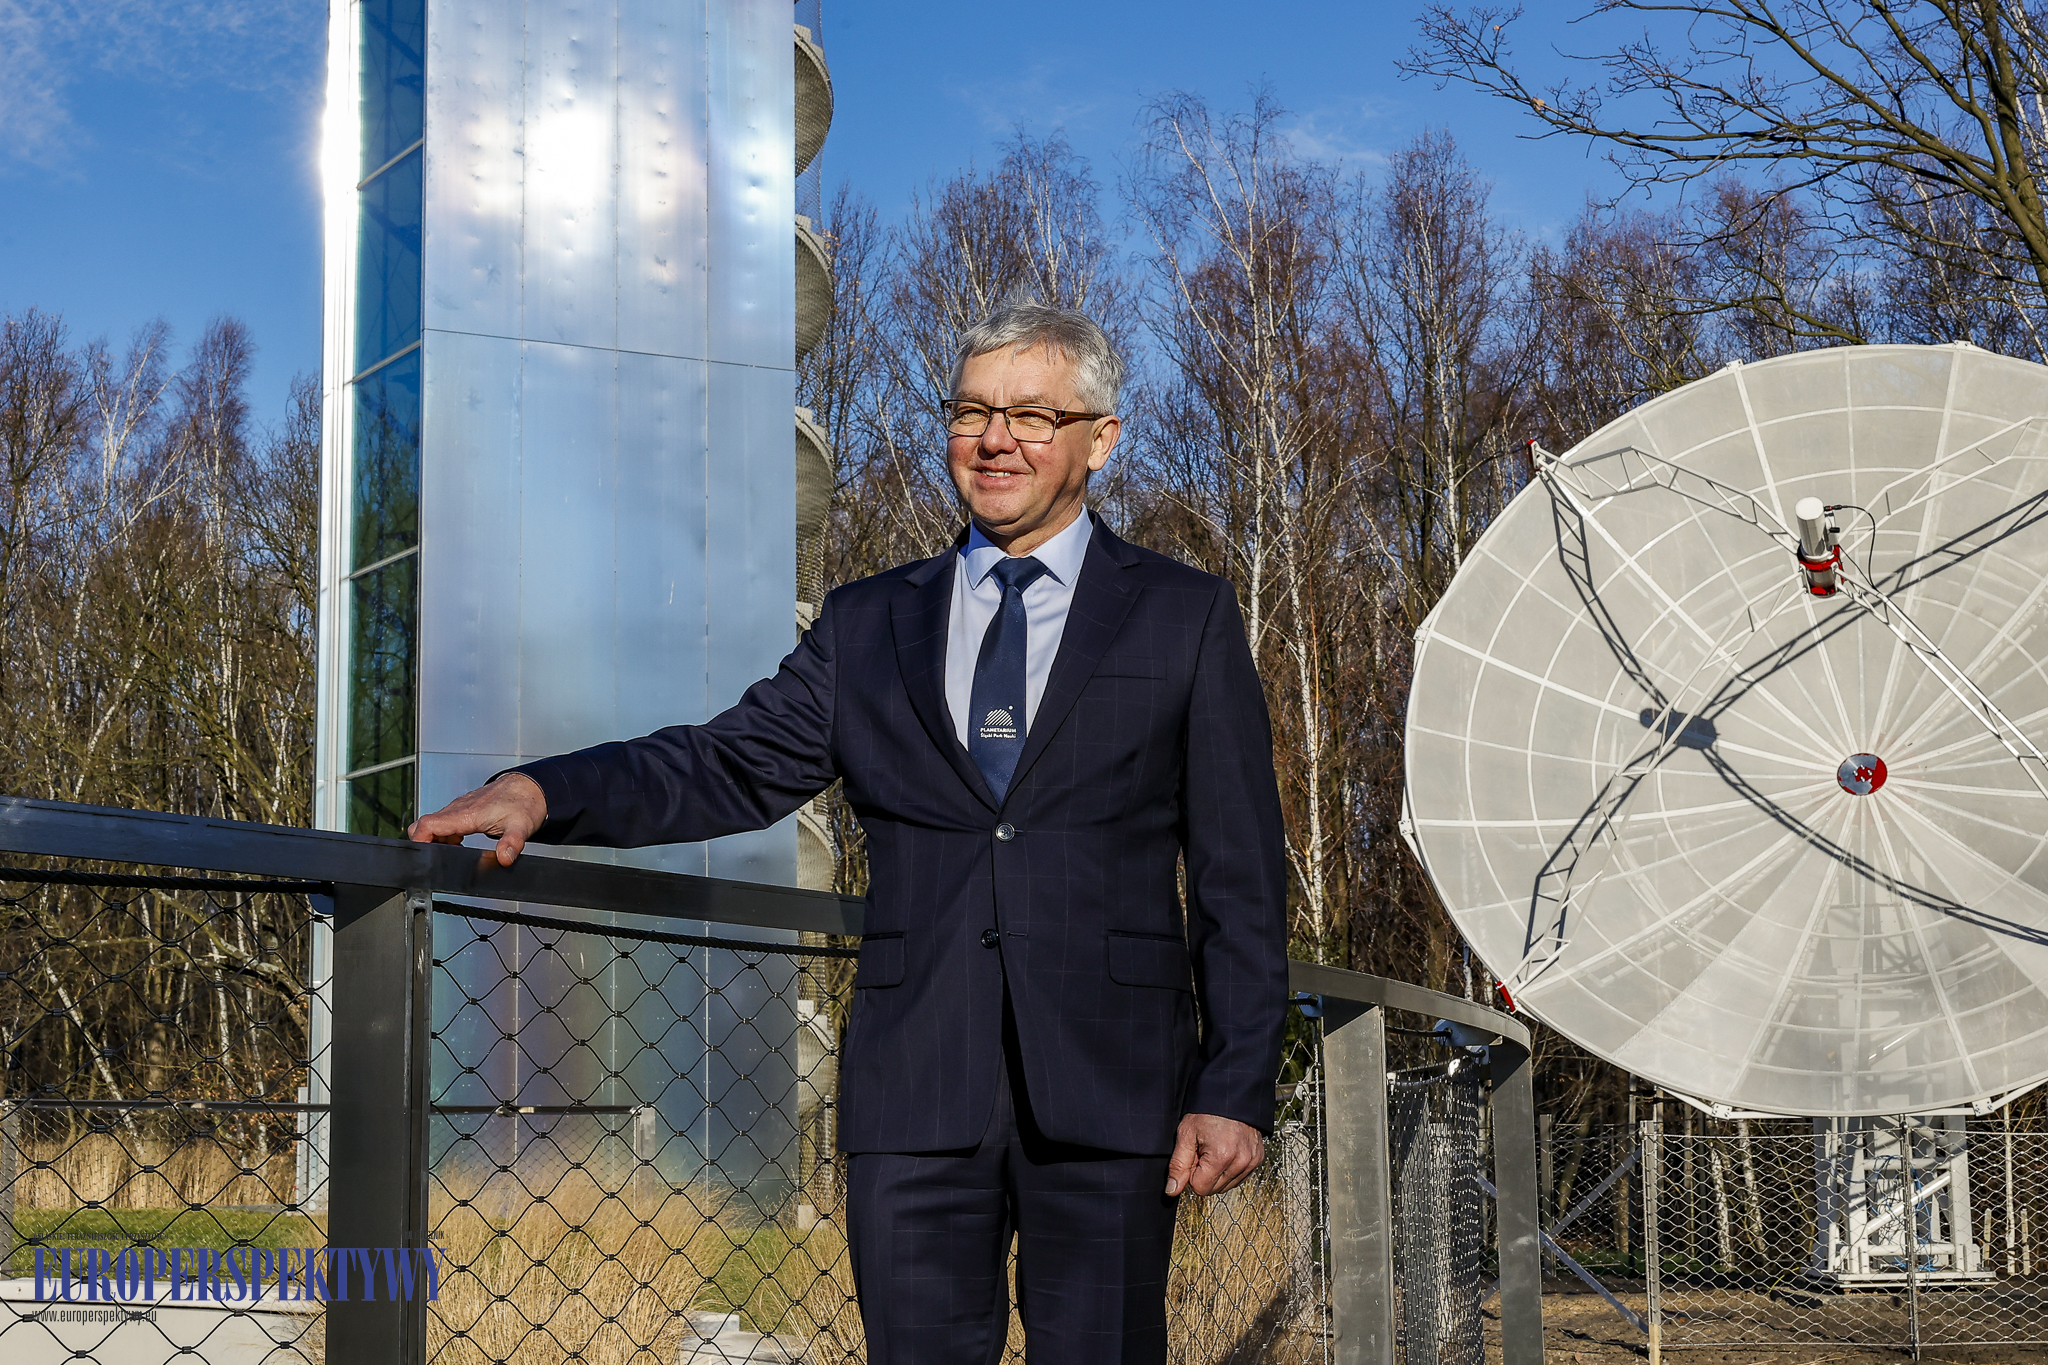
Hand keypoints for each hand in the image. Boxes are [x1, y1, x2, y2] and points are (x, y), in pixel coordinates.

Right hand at [406, 773, 547, 866]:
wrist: (530, 787)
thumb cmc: (524, 802)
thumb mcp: (522, 827)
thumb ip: (512, 844)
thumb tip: (504, 858)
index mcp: (467, 813)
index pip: (429, 824)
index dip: (420, 841)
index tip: (424, 855)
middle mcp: (459, 808)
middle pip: (425, 824)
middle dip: (425, 843)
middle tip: (438, 857)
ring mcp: (460, 807)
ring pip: (434, 823)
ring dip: (435, 839)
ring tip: (451, 853)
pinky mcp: (463, 809)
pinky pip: (444, 821)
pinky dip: (444, 834)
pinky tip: (458, 843)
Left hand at [1164, 1113, 1264, 1197]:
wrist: (1230, 1095)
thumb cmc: (1207, 1111)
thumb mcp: (1186, 1134)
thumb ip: (1178, 1165)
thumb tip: (1172, 1190)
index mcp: (1221, 1156)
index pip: (1200, 1188)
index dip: (1192, 1174)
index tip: (1194, 1155)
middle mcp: (1240, 1162)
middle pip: (1214, 1189)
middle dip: (1205, 1174)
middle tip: (1204, 1151)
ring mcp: (1251, 1161)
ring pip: (1227, 1186)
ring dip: (1217, 1173)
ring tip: (1215, 1149)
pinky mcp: (1257, 1159)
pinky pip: (1239, 1177)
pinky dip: (1230, 1169)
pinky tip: (1226, 1152)